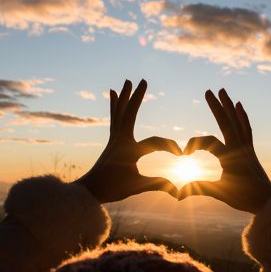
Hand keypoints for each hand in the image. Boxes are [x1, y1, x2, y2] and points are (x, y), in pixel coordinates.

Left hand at [77, 79, 181, 202]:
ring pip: (120, 112)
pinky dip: (115, 105)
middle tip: (143, 80)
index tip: (182, 155)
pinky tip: (113, 94)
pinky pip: (114, 118)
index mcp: (128, 151)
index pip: (154, 143)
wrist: (88, 191)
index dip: (170, 147)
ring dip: (124, 96)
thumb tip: (179, 191)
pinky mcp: (112, 141)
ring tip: (126, 82)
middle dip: (137, 97)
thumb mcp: (137, 187)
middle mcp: (120, 140)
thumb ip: (158, 185)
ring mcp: (114, 139)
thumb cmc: (112, 189)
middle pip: (130, 113)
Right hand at [178, 89, 270, 212]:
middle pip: (226, 122)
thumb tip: (177, 194)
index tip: (184, 155)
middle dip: (216, 106)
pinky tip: (239, 106)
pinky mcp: (250, 150)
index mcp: (230, 157)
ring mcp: (246, 147)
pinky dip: (242, 116)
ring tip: (223, 91)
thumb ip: (199, 189)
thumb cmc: (245, 199)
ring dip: (229, 105)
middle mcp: (239, 148)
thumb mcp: (220, 193)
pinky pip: (246, 129)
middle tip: (208, 90)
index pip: (208, 142)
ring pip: (237, 121)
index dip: (193, 144)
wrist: (269, 202)